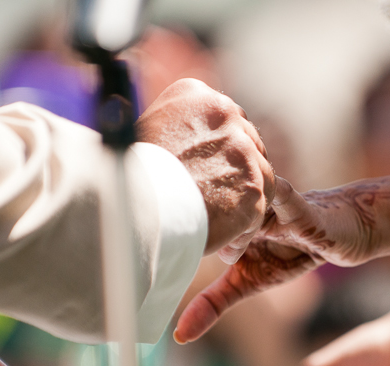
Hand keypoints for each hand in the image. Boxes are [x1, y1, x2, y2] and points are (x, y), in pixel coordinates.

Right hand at [136, 78, 274, 263]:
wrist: (134, 205)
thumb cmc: (130, 177)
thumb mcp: (148, 135)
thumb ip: (178, 133)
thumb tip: (190, 151)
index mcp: (196, 95)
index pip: (225, 119)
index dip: (219, 150)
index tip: (208, 172)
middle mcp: (225, 114)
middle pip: (248, 144)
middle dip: (237, 173)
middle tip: (217, 201)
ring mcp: (243, 150)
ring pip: (260, 175)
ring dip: (242, 202)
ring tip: (218, 228)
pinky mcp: (255, 186)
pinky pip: (258, 209)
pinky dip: (242, 230)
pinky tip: (223, 245)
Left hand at [174, 176, 374, 342]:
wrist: (343, 233)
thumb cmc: (292, 250)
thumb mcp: (249, 281)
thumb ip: (213, 303)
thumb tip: (178, 337)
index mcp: (223, 213)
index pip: (186, 211)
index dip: (163, 221)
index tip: (137, 238)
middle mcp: (242, 201)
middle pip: (205, 195)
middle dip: (186, 211)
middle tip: (158, 230)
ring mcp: (271, 199)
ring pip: (240, 193)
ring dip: (227, 213)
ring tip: (221, 240)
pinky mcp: (302, 206)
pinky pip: (285, 195)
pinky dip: (273, 197)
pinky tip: (261, 206)